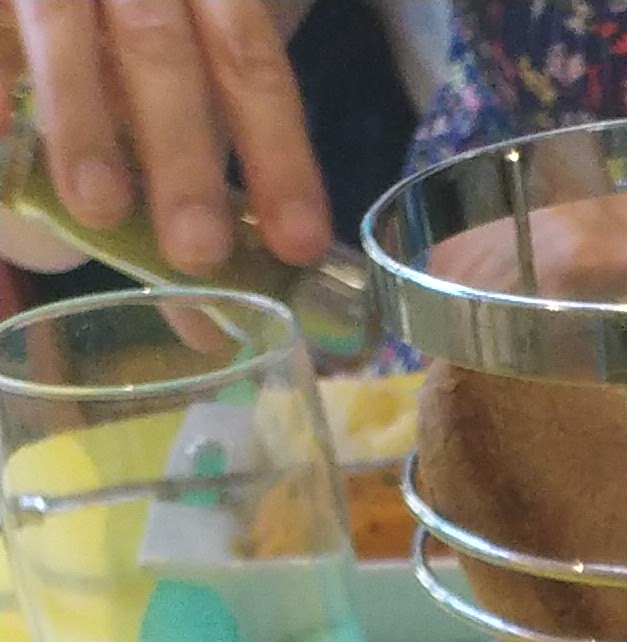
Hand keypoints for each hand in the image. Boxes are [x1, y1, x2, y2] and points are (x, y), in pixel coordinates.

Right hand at [6, 0, 329, 270]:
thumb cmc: (120, 40)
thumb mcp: (173, 93)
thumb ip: (193, 189)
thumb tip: (205, 326)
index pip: (252, 61)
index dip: (278, 153)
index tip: (298, 244)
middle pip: (161, 49)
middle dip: (181, 149)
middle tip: (197, 247)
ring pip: (63, 22)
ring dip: (82, 120)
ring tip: (98, 207)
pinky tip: (4, 148)